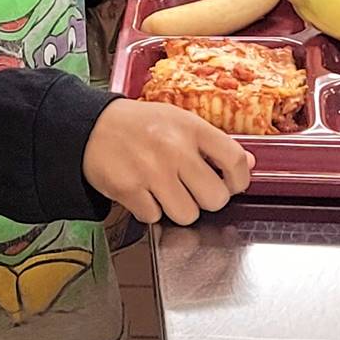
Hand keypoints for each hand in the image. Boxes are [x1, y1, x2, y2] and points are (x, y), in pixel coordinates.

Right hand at [84, 98, 252, 225]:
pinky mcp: (129, 190)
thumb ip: (213, 143)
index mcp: (191, 128)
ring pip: (187, 214)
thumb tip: (248, 163)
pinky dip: (150, 210)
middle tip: (195, 190)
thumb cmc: (140, 124)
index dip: (239, 181)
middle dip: (207, 199)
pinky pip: (154, 217)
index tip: (232, 185)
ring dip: (178, 208)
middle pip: (215, 198)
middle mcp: (174, 149)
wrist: (92, 126)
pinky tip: (144, 192)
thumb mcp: (180, 121)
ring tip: (167, 191)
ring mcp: (151, 171)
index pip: (234, 161)